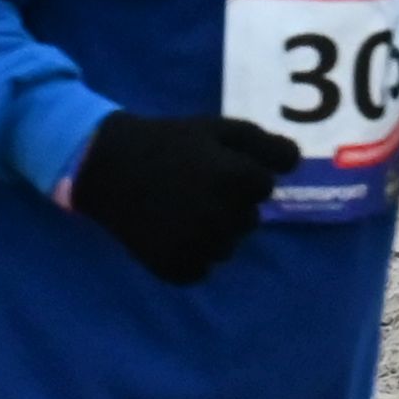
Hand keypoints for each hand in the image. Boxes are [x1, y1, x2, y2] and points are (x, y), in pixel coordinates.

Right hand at [66, 110, 299, 284]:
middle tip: (188, 188)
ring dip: (210, 232)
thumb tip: (297, 166)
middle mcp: (223, 215)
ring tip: (176, 211)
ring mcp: (198, 244)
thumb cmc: (165, 141)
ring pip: (227, 246)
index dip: (238, 173)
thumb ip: (266, 144)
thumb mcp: (217, 128)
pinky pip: (200, 270)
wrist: (101, 163)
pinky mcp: (174, 266)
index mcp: (237, 179)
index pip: (264, 186)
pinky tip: (167, 233)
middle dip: (226, 204)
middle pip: (247, 219)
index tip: (207, 166)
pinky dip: (188, 256)